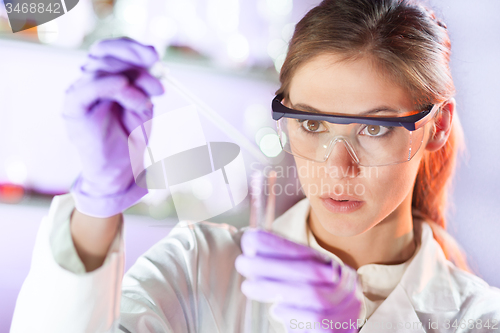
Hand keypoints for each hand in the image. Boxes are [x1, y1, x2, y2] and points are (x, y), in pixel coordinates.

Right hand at [62, 37, 163, 217]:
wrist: (119, 172)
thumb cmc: (130, 140)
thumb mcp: (144, 107)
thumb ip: (146, 85)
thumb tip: (155, 65)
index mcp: (106, 78)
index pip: (113, 50)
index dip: (133, 48)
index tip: (155, 54)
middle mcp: (90, 81)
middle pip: (105, 53)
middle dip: (134, 56)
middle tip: (157, 66)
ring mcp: (80, 93)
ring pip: (101, 68)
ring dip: (132, 79)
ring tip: (149, 100)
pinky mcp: (74, 107)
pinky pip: (89, 88)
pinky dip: (110, 85)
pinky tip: (128, 90)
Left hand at [235, 229, 361, 332]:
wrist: (337, 332)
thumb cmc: (313, 309)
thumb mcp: (300, 284)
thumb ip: (283, 269)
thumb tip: (250, 249)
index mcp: (331, 267)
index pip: (305, 251)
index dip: (278, 244)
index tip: (250, 239)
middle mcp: (343, 283)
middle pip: (308, 269)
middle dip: (272, 264)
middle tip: (242, 263)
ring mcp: (346, 305)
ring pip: (311, 293)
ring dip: (276, 288)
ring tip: (248, 286)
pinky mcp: (339, 328)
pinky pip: (317, 318)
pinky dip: (293, 312)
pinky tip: (276, 310)